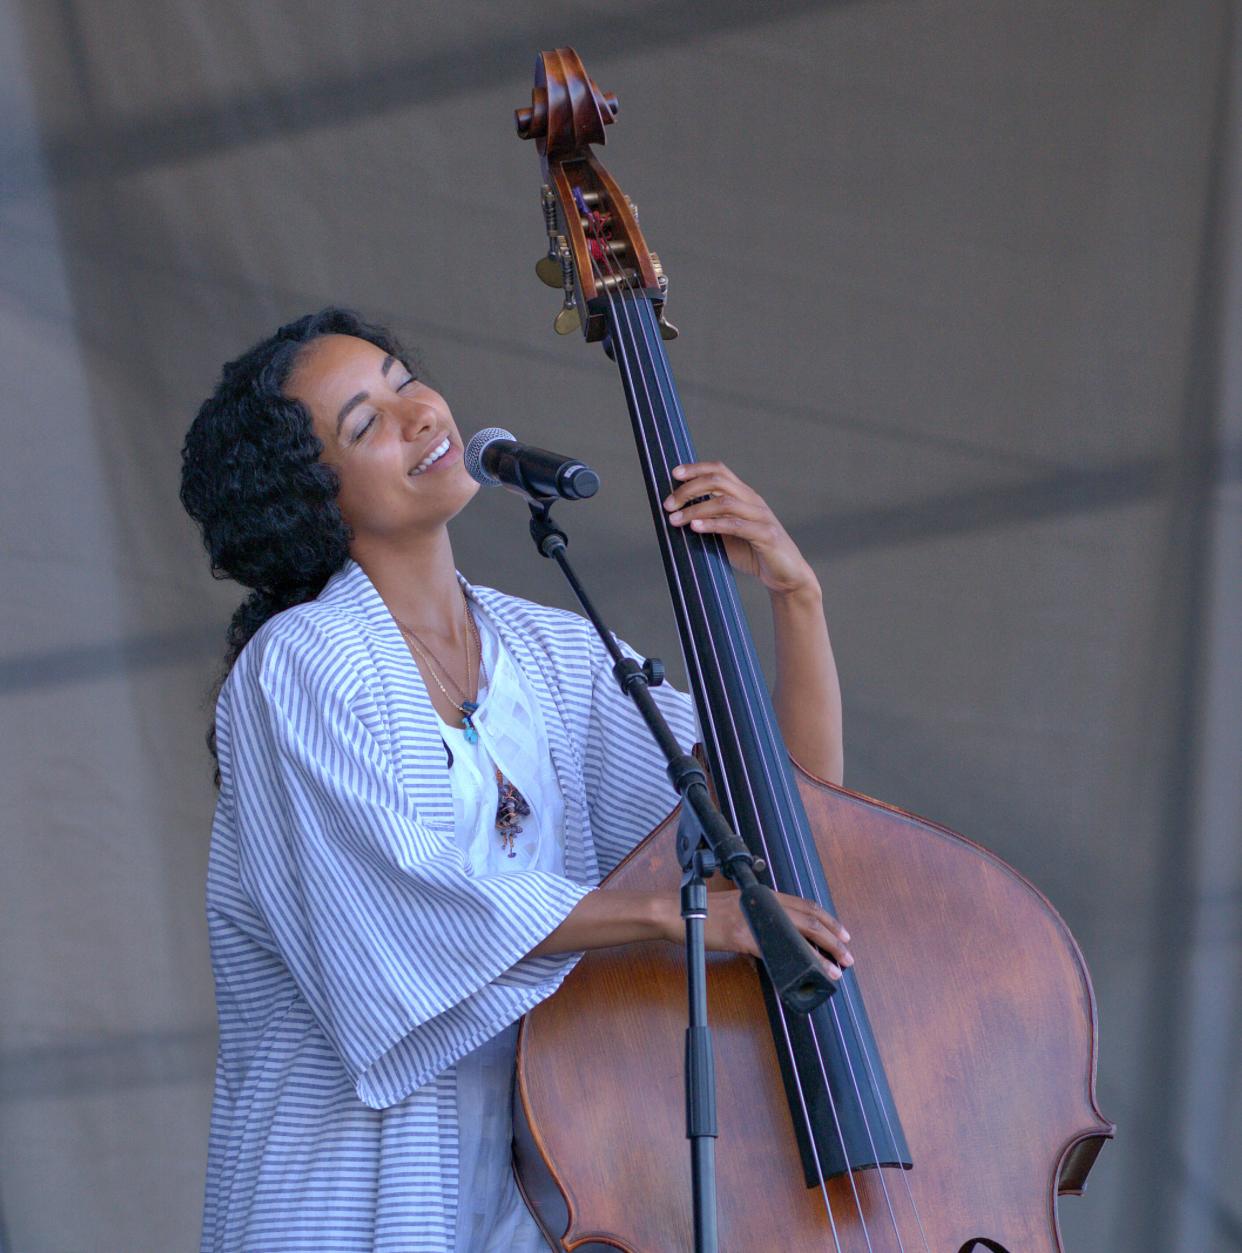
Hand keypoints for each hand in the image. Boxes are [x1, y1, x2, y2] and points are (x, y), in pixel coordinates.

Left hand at [663, 461, 818, 596]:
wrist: (786, 576)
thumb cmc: (753, 554)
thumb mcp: (726, 534)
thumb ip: (710, 521)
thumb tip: (677, 516)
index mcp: (744, 496)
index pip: (719, 471)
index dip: (696, 468)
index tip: (674, 473)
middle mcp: (753, 501)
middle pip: (718, 481)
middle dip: (688, 490)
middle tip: (668, 505)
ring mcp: (761, 516)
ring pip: (724, 502)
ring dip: (695, 509)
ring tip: (674, 519)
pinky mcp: (766, 535)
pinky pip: (736, 525)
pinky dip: (713, 524)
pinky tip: (695, 528)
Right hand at [672, 887, 853, 979]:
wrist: (678, 912)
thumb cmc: (704, 912)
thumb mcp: (737, 906)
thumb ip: (758, 915)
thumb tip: (775, 934)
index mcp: (763, 896)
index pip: (804, 905)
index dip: (827, 919)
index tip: (842, 933)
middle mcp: (763, 904)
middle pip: (809, 918)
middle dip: (833, 937)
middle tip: (848, 953)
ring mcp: (754, 920)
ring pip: (800, 933)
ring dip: (823, 951)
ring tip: (837, 966)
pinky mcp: (743, 937)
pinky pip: (776, 951)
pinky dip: (797, 962)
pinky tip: (808, 972)